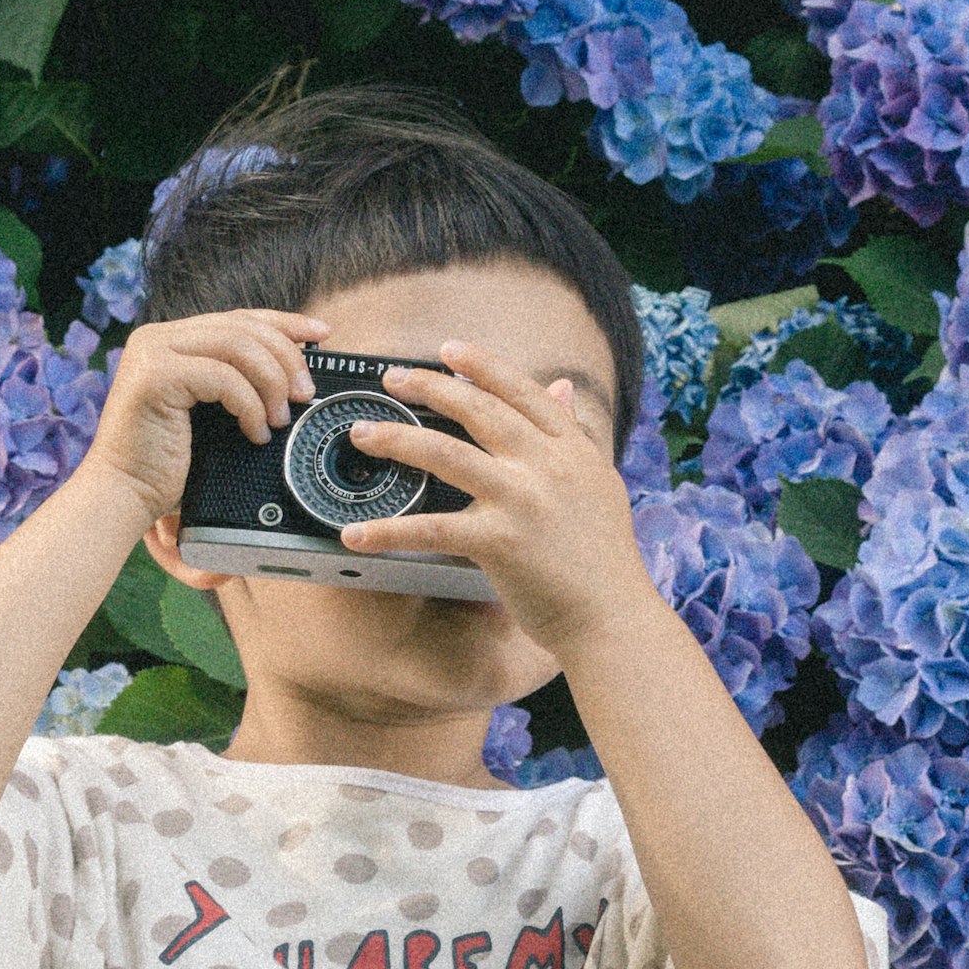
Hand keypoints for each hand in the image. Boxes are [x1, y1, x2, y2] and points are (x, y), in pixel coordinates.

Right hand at [72, 308, 328, 522]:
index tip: (321, 334)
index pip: (237, 318)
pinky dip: (249, 405)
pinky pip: (223, 377)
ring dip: (271, 382)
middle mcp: (157, 337)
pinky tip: (255, 432)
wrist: (125, 495)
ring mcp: (152, 352)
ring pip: (237, 346)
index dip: (284, 323)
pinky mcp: (153, 376)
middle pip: (242, 327)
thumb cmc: (167, 464)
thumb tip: (296, 370)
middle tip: (305, 393)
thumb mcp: (211, 412)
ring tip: (281, 418)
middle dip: (285, 358)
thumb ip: (237, 381)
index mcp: (170, 340)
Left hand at [335, 343, 656, 656]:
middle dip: (430, 387)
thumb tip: (562, 388)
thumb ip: (576, 434)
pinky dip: (388, 532)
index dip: (483, 365)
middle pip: (478, 410)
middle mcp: (546, 466)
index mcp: (572, 449)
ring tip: (362, 432)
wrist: (612, 619)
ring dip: (396, 439)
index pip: (522, 392)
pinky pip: (430, 529)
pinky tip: (356, 533)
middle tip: (392, 378)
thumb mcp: (598, 482)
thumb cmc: (603, 559)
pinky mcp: (497, 542)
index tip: (448, 349)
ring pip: (445, 453)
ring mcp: (521, 501)